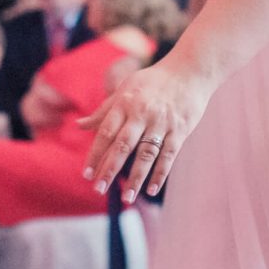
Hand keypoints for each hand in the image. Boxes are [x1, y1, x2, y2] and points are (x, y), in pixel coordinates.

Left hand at [83, 58, 214, 202]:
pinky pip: (169, 155)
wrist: (189, 71)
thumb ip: (103, 111)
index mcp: (125, 103)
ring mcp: (162, 123)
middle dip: (110, 169)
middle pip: (123, 145)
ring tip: (127, 198)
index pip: (106, 132)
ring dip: (136, 177)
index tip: (87, 174)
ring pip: (146, 154)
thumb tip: (79, 125)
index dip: (95, 154)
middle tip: (99, 189)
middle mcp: (142, 113)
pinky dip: (160, 173)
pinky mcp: (180, 130)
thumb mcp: (125, 89)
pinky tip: (151, 189)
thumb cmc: (153, 82)